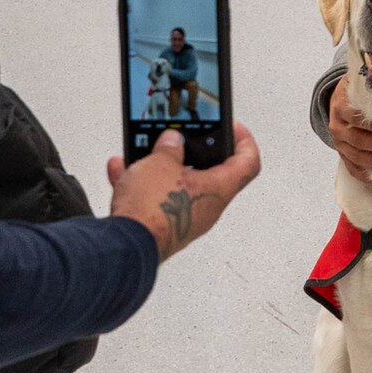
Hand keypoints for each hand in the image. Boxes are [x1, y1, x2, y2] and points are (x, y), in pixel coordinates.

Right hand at [108, 126, 259, 259]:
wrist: (126, 245)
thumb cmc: (152, 211)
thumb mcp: (160, 162)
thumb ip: (169, 147)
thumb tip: (172, 141)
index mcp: (219, 189)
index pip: (248, 163)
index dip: (244, 140)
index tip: (234, 127)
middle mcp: (207, 207)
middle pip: (211, 174)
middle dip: (194, 153)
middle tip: (185, 137)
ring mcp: (185, 219)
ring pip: (179, 186)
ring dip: (161, 168)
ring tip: (146, 152)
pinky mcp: (164, 226)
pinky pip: (156, 199)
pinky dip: (142, 184)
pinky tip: (123, 170)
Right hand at [328, 74, 371, 173]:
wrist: (338, 99)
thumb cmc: (357, 92)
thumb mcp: (361, 84)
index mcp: (341, 106)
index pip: (357, 118)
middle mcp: (336, 126)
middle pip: (357, 140)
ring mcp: (337, 142)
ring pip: (355, 156)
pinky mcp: (341, 153)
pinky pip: (351, 168)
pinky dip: (365, 174)